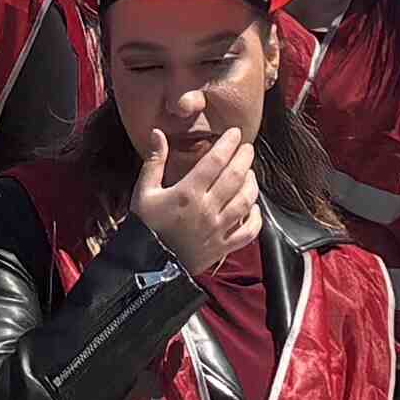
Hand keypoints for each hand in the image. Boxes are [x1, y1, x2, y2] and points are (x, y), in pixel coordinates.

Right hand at [133, 123, 257, 281]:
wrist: (147, 266)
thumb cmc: (145, 227)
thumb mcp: (143, 192)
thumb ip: (154, 162)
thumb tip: (158, 133)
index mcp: (187, 193)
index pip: (215, 161)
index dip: (228, 144)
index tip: (235, 133)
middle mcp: (207, 209)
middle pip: (235, 177)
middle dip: (245, 158)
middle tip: (247, 148)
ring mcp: (217, 229)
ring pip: (245, 201)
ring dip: (252, 184)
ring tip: (250, 173)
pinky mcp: (223, 247)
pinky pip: (248, 232)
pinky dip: (256, 218)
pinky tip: (254, 208)